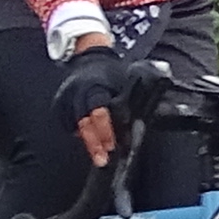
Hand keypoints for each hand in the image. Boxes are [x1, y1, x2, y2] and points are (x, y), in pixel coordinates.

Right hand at [55, 42, 135, 169]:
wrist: (90, 59)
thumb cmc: (112, 73)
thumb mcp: (127, 79)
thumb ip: (138, 97)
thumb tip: (158, 113)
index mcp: (96, 85)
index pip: (98, 111)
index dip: (105, 130)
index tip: (112, 145)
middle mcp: (78, 92)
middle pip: (83, 122)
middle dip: (93, 142)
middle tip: (102, 159)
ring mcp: (67, 99)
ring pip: (74, 125)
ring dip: (87, 141)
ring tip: (98, 156)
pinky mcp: (60, 106)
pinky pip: (68, 124)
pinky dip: (78, 134)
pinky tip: (90, 143)